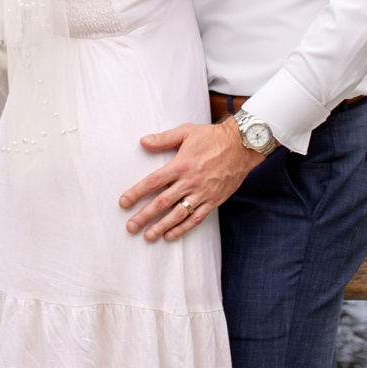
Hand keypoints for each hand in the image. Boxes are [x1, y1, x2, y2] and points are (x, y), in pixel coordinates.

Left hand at [119, 120, 266, 241]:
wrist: (242, 146)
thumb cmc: (213, 137)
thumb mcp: (186, 131)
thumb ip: (164, 139)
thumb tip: (143, 141)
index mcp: (181, 165)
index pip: (153, 182)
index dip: (137, 193)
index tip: (124, 203)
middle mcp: (190, 181)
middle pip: (162, 202)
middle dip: (144, 216)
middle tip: (130, 227)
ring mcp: (203, 193)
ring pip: (178, 214)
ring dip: (161, 226)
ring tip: (148, 236)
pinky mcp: (214, 200)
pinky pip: (196, 218)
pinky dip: (183, 228)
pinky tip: (171, 235)